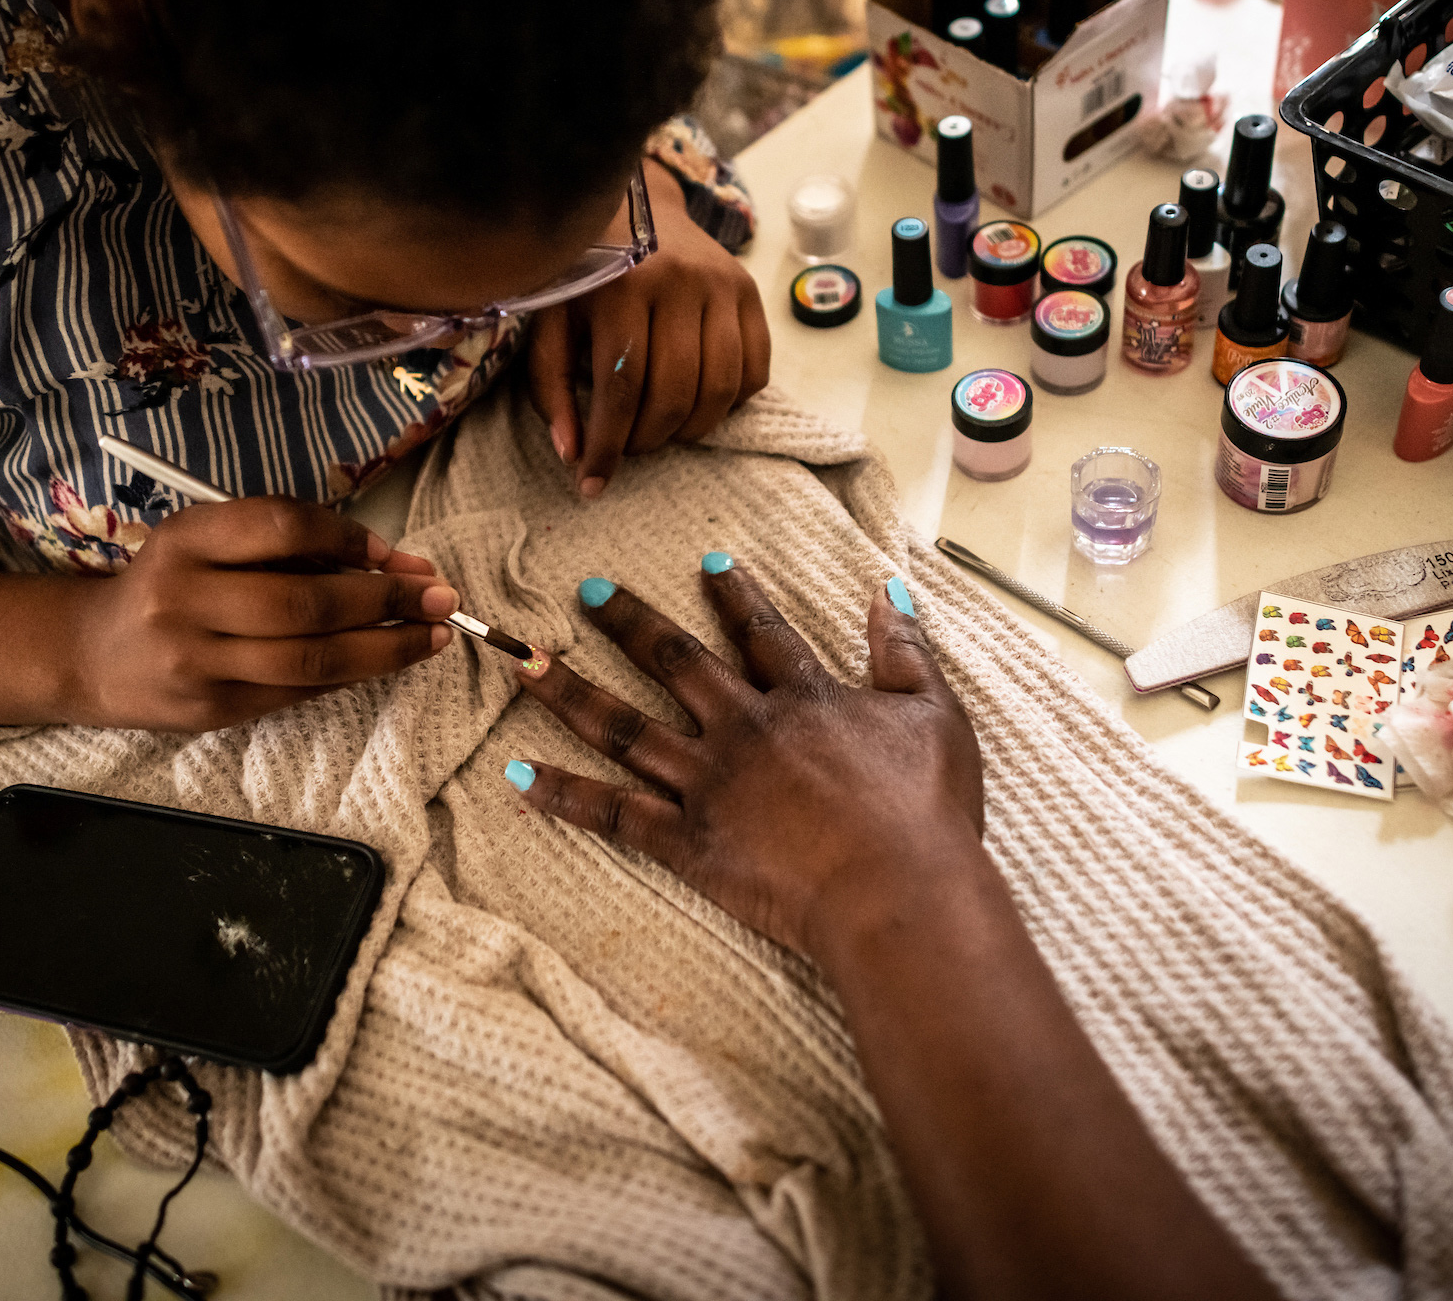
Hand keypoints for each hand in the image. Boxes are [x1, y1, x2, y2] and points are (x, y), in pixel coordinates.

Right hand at [63, 497, 456, 729]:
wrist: (94, 655)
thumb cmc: (170, 584)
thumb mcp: (208, 542)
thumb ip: (286, 544)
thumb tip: (393, 562)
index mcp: (185, 541)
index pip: (282, 527)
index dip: (348, 536)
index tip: (392, 553)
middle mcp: (184, 600)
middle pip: (306, 601)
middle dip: (386, 600)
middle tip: (440, 596)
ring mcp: (197, 662)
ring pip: (311, 659)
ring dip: (386, 649)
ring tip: (434, 637)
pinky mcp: (212, 710)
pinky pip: (298, 691)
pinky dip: (350, 675)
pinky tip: (385, 661)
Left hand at [506, 558, 984, 960]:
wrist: (897, 892)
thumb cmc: (927, 811)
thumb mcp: (934, 715)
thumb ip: (905, 650)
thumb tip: (887, 590)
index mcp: (803, 698)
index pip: (760, 631)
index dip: (735, 593)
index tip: (706, 559)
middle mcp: (744, 729)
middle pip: (674, 662)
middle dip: (627, 622)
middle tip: (585, 591)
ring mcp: (709, 785)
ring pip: (625, 728)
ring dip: (570, 693)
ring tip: (524, 664)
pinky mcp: (689, 843)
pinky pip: (615, 815)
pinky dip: (565, 797)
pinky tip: (518, 778)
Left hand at [525, 160, 770, 498]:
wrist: (635, 205)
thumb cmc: (583, 273)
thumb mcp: (551, 322)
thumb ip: (552, 388)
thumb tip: (573, 455)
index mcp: (621, 285)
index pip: (621, 386)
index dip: (607, 446)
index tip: (592, 484)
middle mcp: (678, 281)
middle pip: (674, 393)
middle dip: (648, 440)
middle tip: (628, 448)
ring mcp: (722, 284)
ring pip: (720, 389)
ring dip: (691, 430)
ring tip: (662, 431)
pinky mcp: (749, 292)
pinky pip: (755, 371)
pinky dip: (730, 403)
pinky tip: (698, 403)